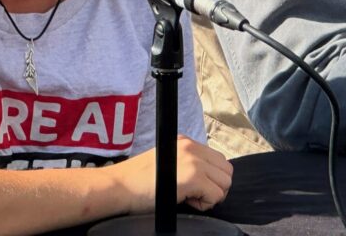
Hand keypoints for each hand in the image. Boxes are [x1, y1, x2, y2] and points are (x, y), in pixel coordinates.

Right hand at [113, 135, 232, 213]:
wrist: (119, 186)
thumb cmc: (137, 180)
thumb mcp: (165, 161)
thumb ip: (185, 162)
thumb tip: (205, 176)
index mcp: (185, 142)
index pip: (217, 159)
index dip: (210, 177)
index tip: (194, 186)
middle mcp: (191, 147)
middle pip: (226, 169)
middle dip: (216, 186)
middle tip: (196, 194)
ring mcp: (193, 161)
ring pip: (225, 182)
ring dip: (211, 195)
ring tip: (189, 197)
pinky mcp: (194, 177)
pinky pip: (216, 196)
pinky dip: (204, 204)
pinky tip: (186, 201)